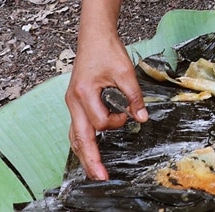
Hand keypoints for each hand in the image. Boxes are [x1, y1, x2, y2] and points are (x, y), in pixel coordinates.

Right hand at [65, 34, 147, 180]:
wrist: (94, 36)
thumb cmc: (106, 50)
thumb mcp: (125, 71)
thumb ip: (134, 96)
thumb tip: (142, 117)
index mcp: (83, 93)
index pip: (99, 121)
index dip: (116, 122)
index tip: (127, 114)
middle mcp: (73, 101)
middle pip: (79, 138)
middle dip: (90, 159)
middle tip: (100, 177)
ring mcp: (72, 102)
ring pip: (74, 135)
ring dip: (84, 153)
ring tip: (93, 171)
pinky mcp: (75, 101)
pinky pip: (77, 126)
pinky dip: (83, 140)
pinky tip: (89, 150)